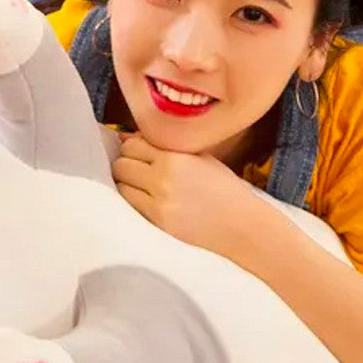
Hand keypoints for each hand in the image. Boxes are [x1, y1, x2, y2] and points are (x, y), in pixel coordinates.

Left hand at [112, 134, 256, 254]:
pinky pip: (128, 204)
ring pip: (121, 183)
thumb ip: (168, 146)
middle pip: (122, 162)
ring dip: (126, 182)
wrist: (241, 224)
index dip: (134, 147)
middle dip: (127, 163)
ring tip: (141, 185)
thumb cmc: (223, 190)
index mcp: (176, 156)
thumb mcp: (201, 158)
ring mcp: (158, 200)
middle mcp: (164, 176)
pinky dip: (132, 199)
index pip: (133, 143)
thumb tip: (129, 138)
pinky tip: (145, 199)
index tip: (140, 153)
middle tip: (138, 170)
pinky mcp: (157, 220)